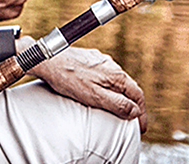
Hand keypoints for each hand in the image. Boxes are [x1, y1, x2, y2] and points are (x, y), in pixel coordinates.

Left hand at [28, 47, 147, 131]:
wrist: (47, 60)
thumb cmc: (68, 78)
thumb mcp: (94, 96)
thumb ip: (117, 104)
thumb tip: (135, 111)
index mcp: (116, 75)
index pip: (138, 96)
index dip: (142, 113)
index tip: (141, 128)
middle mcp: (111, 65)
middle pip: (129, 88)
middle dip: (133, 106)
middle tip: (132, 122)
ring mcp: (100, 61)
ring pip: (117, 81)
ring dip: (121, 96)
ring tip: (119, 109)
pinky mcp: (89, 60)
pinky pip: (105, 76)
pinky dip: (109, 87)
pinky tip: (102, 92)